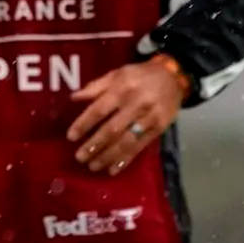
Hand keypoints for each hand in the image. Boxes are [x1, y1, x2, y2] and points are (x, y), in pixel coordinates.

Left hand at [66, 61, 185, 174]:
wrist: (173, 77)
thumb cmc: (139, 75)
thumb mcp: (117, 73)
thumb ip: (96, 86)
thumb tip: (73, 97)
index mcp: (122, 89)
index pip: (99, 109)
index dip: (84, 124)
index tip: (70, 136)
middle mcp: (136, 104)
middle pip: (113, 129)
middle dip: (95, 144)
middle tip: (80, 157)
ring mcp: (150, 118)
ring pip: (127, 141)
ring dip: (109, 156)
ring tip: (93, 166)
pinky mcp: (160, 129)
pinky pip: (141, 146)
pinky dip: (126, 159)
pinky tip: (114, 169)